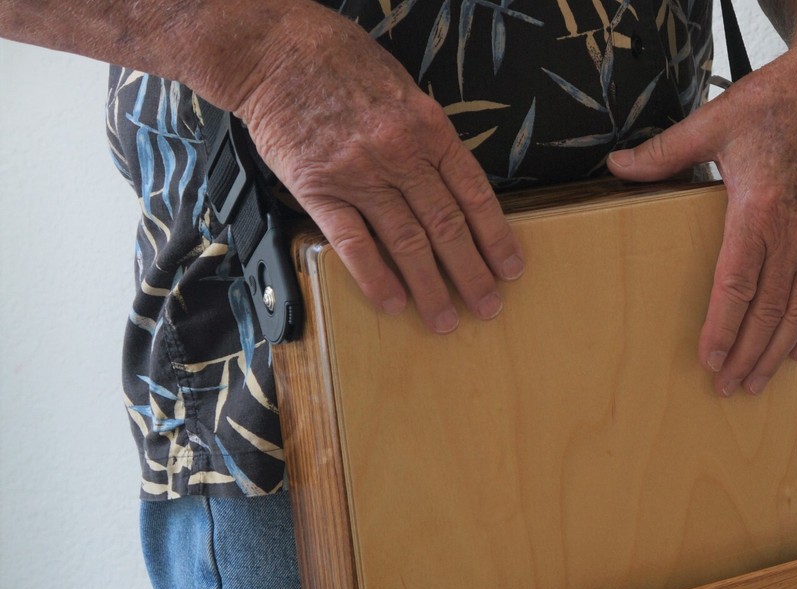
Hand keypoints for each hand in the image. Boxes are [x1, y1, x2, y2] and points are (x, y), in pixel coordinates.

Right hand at [227, 2, 523, 332]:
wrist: (277, 50)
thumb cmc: (342, 66)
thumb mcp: (405, 92)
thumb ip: (429, 140)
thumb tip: (452, 188)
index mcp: (430, 129)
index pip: (475, 195)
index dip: (496, 237)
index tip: (510, 269)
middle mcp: (401, 155)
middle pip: (447, 227)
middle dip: (472, 273)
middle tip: (488, 307)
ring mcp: (360, 175)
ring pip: (407, 243)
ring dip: (431, 288)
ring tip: (445, 319)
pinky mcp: (320, 190)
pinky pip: (354, 244)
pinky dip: (376, 277)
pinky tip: (393, 302)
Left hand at [609, 17, 796, 394]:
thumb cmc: (776, 103)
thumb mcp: (715, 121)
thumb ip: (665, 152)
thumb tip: (616, 166)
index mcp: (759, 210)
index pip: (737, 286)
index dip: (722, 328)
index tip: (709, 360)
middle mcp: (796, 232)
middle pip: (768, 311)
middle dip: (746, 355)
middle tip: (727, 388)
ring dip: (777, 352)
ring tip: (757, 382)